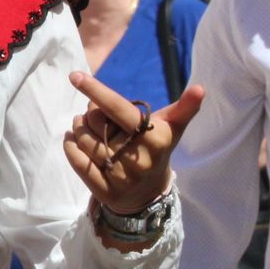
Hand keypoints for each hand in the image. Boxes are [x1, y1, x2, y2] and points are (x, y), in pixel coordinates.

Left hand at [64, 71, 203, 214]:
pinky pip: (77, 162)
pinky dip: (69, 146)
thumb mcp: (171, 128)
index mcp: (155, 137)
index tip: (75, 76)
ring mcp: (121, 177)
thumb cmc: (156, 148)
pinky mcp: (105, 190)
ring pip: (83, 140)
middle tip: (94, 112)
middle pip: (95, 121)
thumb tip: (200, 89)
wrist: (149, 192)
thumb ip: (183, 108)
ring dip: (78, 127)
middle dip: (90, 112)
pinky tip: (72, 139)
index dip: (97, 91)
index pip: (119, 108)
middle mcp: (138, 158)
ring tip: (84, 124)